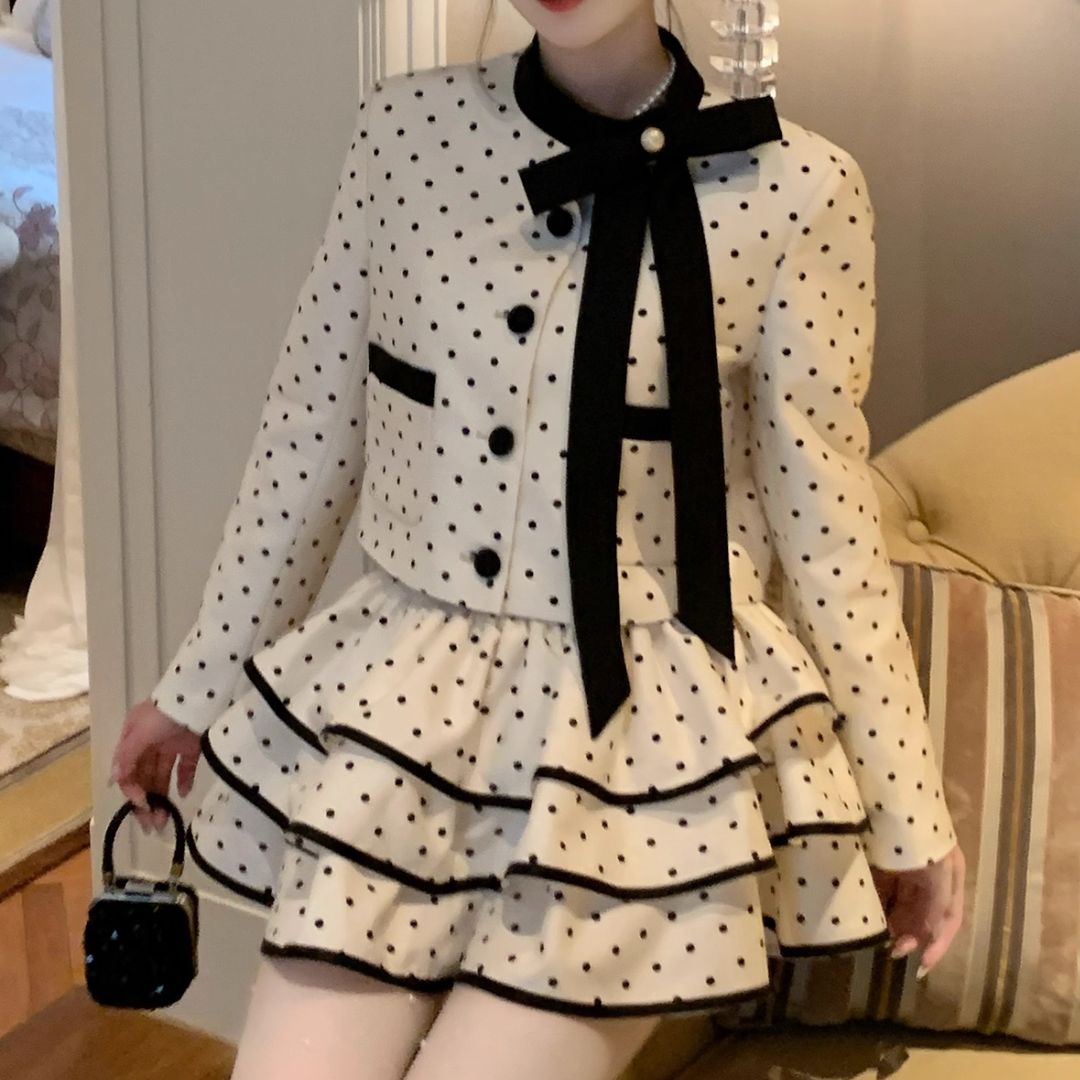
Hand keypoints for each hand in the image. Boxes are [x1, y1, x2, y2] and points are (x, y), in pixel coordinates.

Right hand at [109, 699, 201, 833]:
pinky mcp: (191, 746)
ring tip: (165, 820)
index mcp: (132, 738)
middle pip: (144, 777)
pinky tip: (183, 794)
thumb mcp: (141, 732)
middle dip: (147, 802)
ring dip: (162, 797)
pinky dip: (184, 781)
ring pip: (162, 776)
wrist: (198, 695)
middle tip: (152, 826)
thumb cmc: (165, 712)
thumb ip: (127, 756)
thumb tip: (114, 781)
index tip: (142, 804)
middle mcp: (149, 743)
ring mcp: (170, 744)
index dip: (132, 790)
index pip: (127, 771)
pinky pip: (185, 768)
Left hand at [871, 842, 964, 978]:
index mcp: (948, 873)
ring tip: (880, 937)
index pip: (948, 919)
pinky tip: (868, 914)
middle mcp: (929, 872)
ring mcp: (904, 865)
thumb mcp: (937, 871)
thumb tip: (926, 936)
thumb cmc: (919, 833)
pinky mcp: (881, 858)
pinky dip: (877, 903)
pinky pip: (882, 887)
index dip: (937, 945)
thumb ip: (936, 904)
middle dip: (909, 934)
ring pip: (901, 903)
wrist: (890, 791)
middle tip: (892, 951)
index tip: (921, 968)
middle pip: (922, 913)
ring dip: (893, 922)